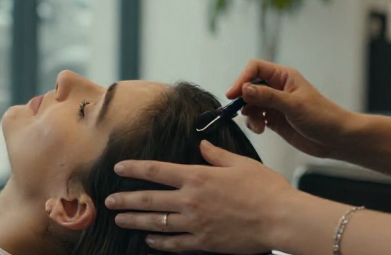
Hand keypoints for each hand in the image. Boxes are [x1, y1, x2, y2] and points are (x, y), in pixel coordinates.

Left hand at [106, 141, 296, 252]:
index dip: (134, 169)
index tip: (119, 168)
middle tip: (108, 200)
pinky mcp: (205, 242)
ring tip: (120, 219)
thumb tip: (202, 146)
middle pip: (149, 200)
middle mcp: (191, 200)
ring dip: (135, 221)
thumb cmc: (265, 188)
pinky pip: (175, 243)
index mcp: (197, 177)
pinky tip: (149, 239)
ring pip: (157, 223)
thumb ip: (216, 155)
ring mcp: (196, 223)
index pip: (156, 171)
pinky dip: (159, 241)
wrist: (281, 218)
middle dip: (125, 199)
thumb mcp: (240, 163)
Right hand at [227, 60, 355, 158]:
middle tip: (241, 112)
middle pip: (249, 86)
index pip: (255, 69)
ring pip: (250, 104)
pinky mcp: (274, 120)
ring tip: (257, 126)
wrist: (337, 139)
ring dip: (249, 114)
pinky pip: (255, 118)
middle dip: (243, 99)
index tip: (233, 94)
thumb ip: (267, 97)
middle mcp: (277, 88)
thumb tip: (244, 88)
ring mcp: (274, 104)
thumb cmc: (322, 117)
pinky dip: (253, 123)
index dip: (242, 78)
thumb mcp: (293, 105)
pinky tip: (261, 130)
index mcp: (283, 76)